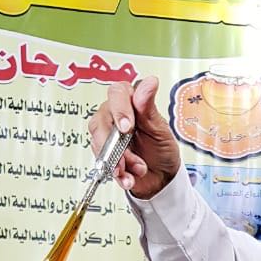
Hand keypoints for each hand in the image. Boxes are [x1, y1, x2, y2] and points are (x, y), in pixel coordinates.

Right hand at [88, 76, 180, 198]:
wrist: (161, 177)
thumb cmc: (162, 149)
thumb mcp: (160, 129)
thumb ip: (149, 107)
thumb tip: (149, 82)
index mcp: (130, 101)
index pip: (116, 93)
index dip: (119, 109)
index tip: (127, 127)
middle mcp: (114, 115)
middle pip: (100, 121)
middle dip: (115, 144)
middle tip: (129, 156)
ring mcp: (106, 134)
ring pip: (99, 142)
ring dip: (118, 161)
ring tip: (138, 169)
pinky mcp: (103, 153)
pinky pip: (101, 162)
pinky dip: (117, 174)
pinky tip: (129, 178)